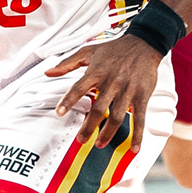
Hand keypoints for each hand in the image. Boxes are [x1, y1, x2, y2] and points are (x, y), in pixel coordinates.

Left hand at [46, 33, 160, 147]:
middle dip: (89, 126)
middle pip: (98, 108)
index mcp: (97, 72)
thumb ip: (67, 63)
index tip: (59, 113)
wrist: (143, 43)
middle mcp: (112, 82)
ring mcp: (128, 90)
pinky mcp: (142, 96)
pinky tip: (134, 149)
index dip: (68, 100)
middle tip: (81, 140)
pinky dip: (138, 135)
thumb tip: (47, 72)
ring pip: (117, 116)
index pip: (79, 87)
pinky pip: (140, 118)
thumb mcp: (89, 51)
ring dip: (108, 133)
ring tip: (99, 144)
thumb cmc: (114, 49)